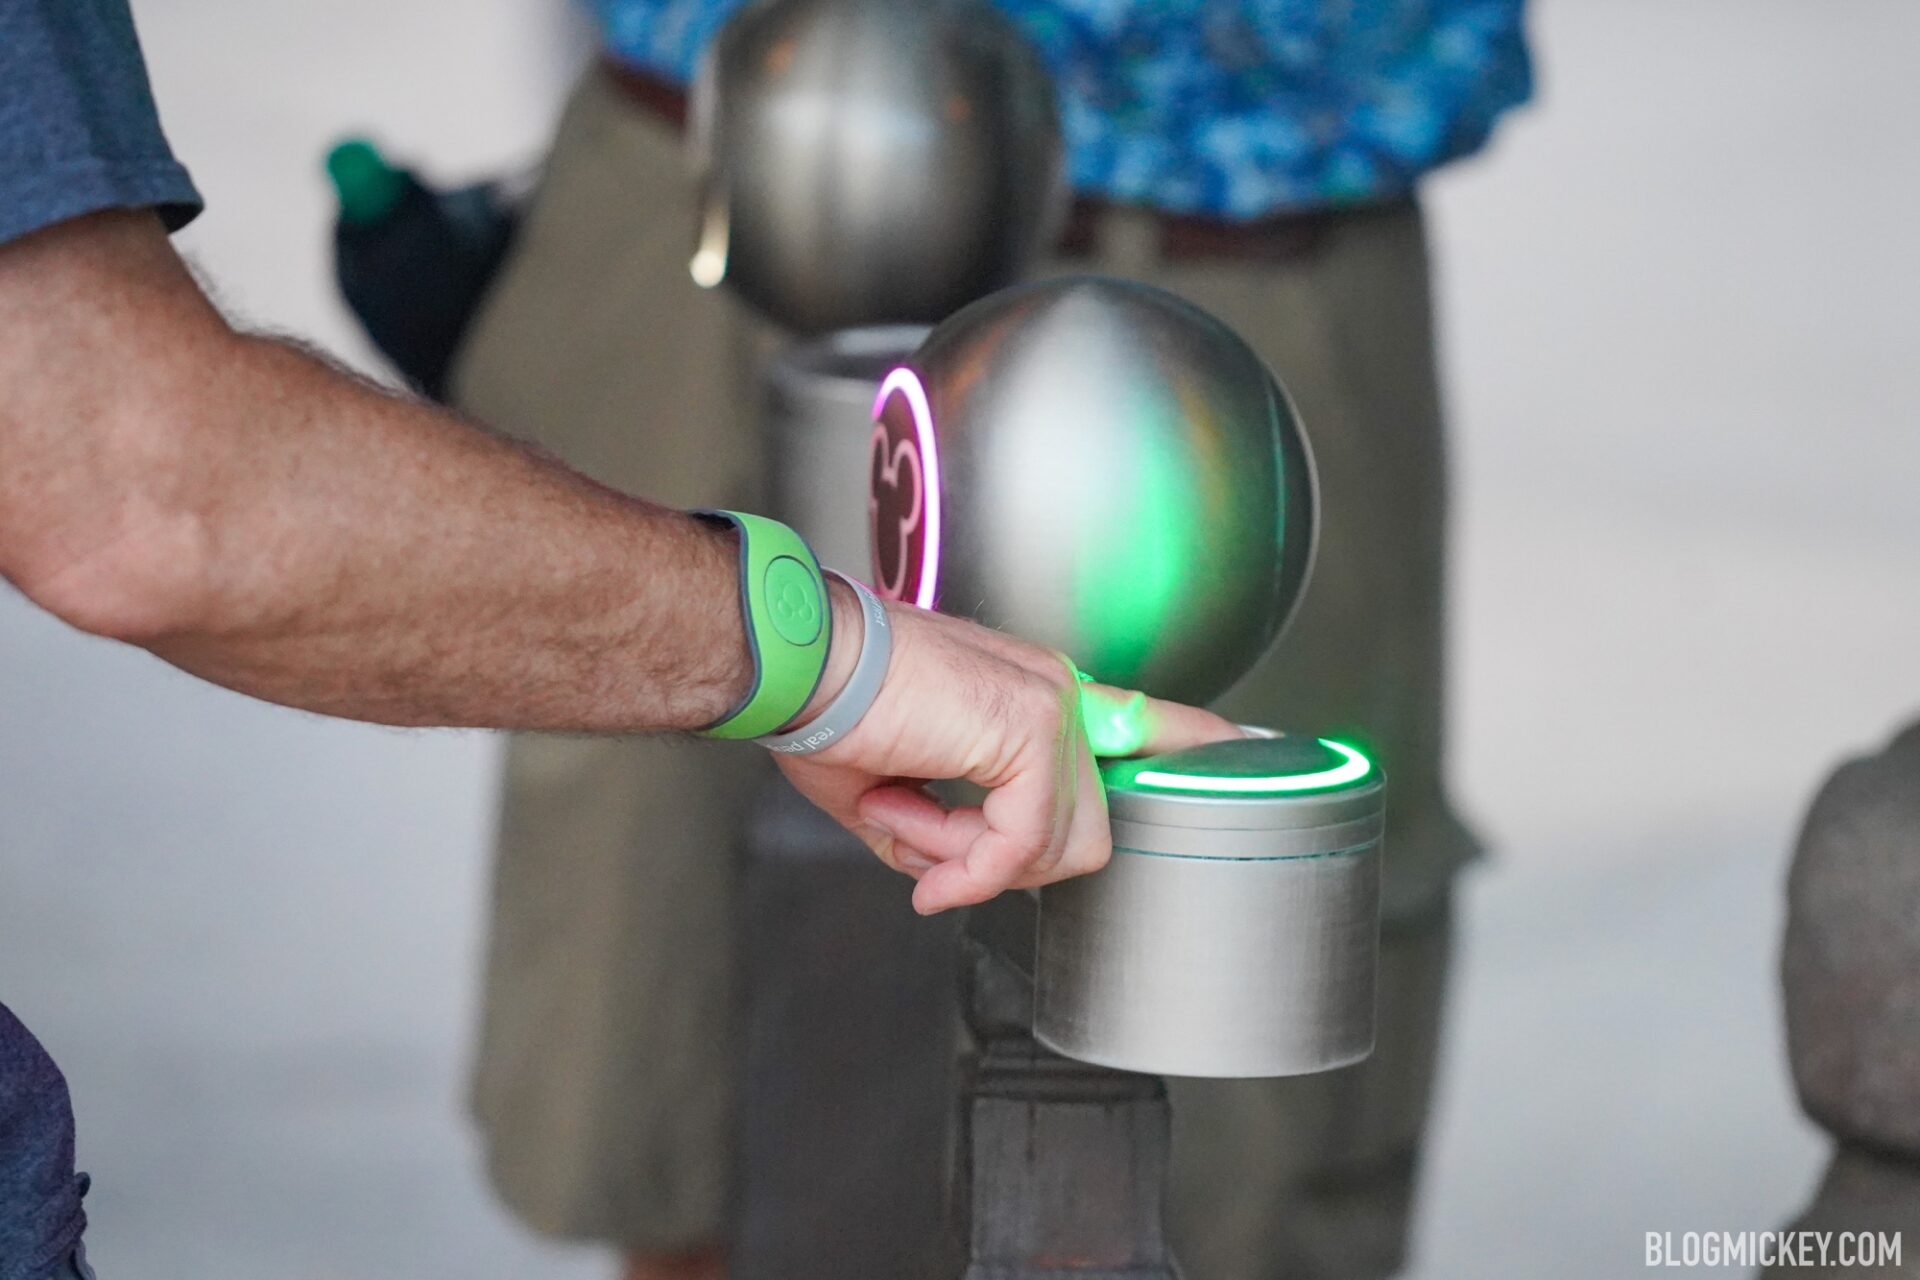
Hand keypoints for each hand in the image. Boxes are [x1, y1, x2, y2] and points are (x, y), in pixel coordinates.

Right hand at [775, 581, 1242, 913]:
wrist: (799, 661)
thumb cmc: (831, 707)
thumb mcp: (897, 791)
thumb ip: (949, 834)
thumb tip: (955, 878)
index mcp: (1034, 693)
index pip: (1146, 718)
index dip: (1198, 743)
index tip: (1247, 750)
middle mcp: (1056, 694)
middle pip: (1084, 832)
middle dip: (996, 862)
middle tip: (917, 840)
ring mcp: (1052, 707)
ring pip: (1054, 847)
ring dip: (963, 857)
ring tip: (896, 810)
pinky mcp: (1032, 727)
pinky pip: (1019, 840)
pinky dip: (959, 858)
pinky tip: (902, 826)